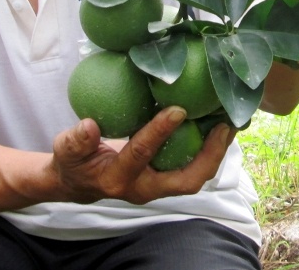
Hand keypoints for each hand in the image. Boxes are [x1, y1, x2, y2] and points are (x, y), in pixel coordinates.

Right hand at [51, 107, 232, 204]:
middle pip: (186, 181)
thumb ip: (75, 140)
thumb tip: (89, 124)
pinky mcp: (167, 178)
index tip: (177, 109)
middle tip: (225, 127)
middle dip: (209, 156)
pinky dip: (209, 149)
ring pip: (195, 176)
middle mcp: (145, 188)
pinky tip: (220, 124)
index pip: (142, 155)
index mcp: (119, 179)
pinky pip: (193, 167)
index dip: (159, 132)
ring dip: (216, 153)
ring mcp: (159, 186)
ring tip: (232, 124)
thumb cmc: (74, 163)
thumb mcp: (66, 151)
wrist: (79, 183)